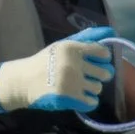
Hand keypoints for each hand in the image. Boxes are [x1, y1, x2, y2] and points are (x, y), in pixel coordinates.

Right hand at [0, 26, 115, 113]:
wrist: (24, 81)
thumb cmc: (45, 61)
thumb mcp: (62, 45)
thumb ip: (86, 38)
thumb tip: (111, 31)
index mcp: (72, 48)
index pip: (103, 53)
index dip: (102, 59)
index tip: (95, 61)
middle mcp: (74, 64)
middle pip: (106, 73)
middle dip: (99, 75)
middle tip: (87, 75)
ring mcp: (72, 82)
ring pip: (98, 88)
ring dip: (91, 88)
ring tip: (79, 86)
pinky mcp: (70, 98)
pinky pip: (92, 102)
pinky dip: (87, 101)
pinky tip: (79, 96)